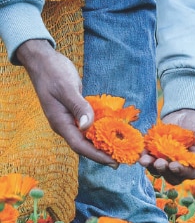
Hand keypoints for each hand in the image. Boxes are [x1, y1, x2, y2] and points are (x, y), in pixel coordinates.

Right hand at [14, 39, 115, 165]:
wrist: (42, 59)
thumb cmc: (52, 71)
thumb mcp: (66, 88)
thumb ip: (78, 106)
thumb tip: (88, 126)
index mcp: (60, 122)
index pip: (79, 146)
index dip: (97, 155)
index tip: (113, 162)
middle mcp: (65, 124)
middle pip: (85, 146)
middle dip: (103, 154)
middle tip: (123, 161)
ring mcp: (70, 119)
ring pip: (88, 138)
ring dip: (104, 145)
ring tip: (122, 152)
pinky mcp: (76, 113)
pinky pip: (90, 127)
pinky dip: (102, 132)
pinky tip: (115, 134)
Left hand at [141, 109, 194, 184]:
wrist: (191, 117)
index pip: (189, 173)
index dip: (181, 171)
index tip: (174, 165)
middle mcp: (182, 167)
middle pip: (171, 176)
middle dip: (164, 170)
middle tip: (160, 162)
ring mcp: (168, 160)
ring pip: (157, 169)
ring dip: (150, 166)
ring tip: (145, 160)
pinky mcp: (157, 151)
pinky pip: (148, 157)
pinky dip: (143, 155)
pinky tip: (140, 151)